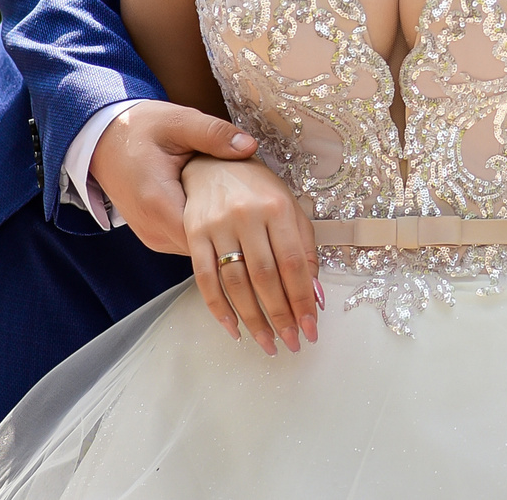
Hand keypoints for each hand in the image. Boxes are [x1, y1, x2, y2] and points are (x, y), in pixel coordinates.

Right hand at [89, 100, 258, 252]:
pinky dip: (208, 232)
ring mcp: (153, 236)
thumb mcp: (178, 121)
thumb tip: (249, 145)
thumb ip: (213, 134)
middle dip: (235, 235)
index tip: (263, 214)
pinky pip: (188, 242)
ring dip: (222, 236)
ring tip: (249, 212)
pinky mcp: (156, 235)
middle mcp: (153, 229)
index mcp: (158, 203)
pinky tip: (226, 212)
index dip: (238, 230)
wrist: (105, 140)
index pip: (206, 237)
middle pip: (205, 249)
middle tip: (263, 213)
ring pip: (199, 251)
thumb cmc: (141, 128)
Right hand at [181, 155, 319, 353]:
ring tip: (268, 343)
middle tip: (292, 343)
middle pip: (265, 277)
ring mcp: (216, 225)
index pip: (293, 263)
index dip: (302, 299)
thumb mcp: (291, 209)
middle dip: (281, 315)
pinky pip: (205, 279)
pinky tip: (234, 329)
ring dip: (253, 319)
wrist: (213, 164)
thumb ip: (305, 249)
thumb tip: (314, 296)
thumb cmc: (260, 190)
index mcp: (277, 207)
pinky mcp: (192, 235)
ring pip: (235, 283)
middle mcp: (247, 215)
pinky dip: (219, 309)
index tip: (310, 327)